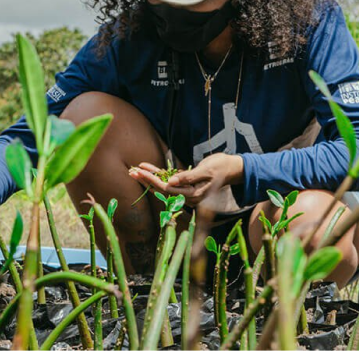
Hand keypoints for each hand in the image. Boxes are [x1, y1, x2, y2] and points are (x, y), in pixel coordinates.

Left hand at [129, 154, 243, 205]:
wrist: (233, 168)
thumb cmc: (221, 167)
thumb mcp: (206, 170)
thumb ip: (188, 177)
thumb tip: (170, 182)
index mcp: (193, 195)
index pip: (168, 189)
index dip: (152, 181)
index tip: (140, 172)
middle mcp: (188, 196)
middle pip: (162, 189)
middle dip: (146, 180)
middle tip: (131, 171)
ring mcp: (186, 191)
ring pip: (163, 185)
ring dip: (148, 177)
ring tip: (134, 170)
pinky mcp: (185, 184)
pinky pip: (168, 180)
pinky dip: (157, 173)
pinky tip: (145, 166)